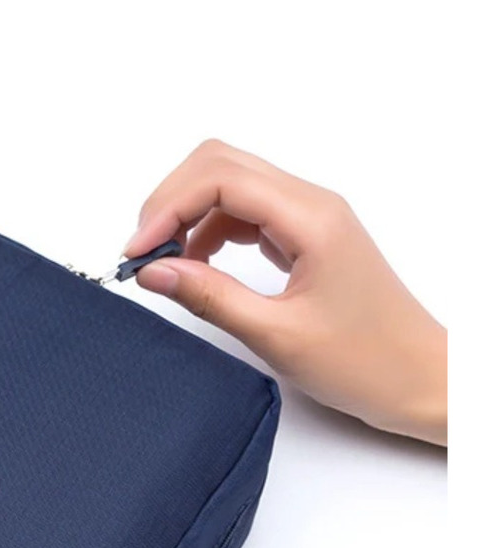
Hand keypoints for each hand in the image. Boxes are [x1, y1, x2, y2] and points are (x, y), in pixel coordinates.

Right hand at [125, 140, 446, 445]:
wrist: (416, 378)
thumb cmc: (362, 361)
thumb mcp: (275, 335)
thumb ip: (210, 298)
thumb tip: (154, 272)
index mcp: (311, 218)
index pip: (221, 179)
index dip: (168, 208)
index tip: (137, 255)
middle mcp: (311, 203)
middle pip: (221, 164)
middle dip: (171, 201)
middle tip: (143, 255)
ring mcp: (308, 216)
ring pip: (230, 184)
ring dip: (187, 214)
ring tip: (164, 265)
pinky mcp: (303, 236)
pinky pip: (244, 213)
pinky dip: (208, 231)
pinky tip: (195, 268)